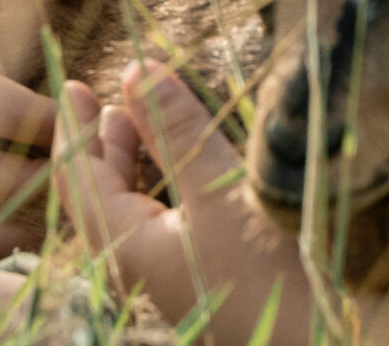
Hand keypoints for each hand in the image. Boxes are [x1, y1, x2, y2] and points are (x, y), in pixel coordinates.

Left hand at [58, 63, 321, 345]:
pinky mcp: (198, 278)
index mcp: (125, 246)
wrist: (314, 343)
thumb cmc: (266, 273)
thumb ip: (177, 130)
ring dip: (132, 160)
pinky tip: (179, 165)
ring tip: (136, 119)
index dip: (74, 128)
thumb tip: (136, 70)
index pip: (77, 178)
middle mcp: (137, 265)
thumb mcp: (221, 190)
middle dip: (100, 142)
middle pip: (99, 194)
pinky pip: (159, 221)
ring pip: (131, 208)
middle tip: (101, 97)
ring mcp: (168, 275)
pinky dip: (158, 182)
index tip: (74, 85)